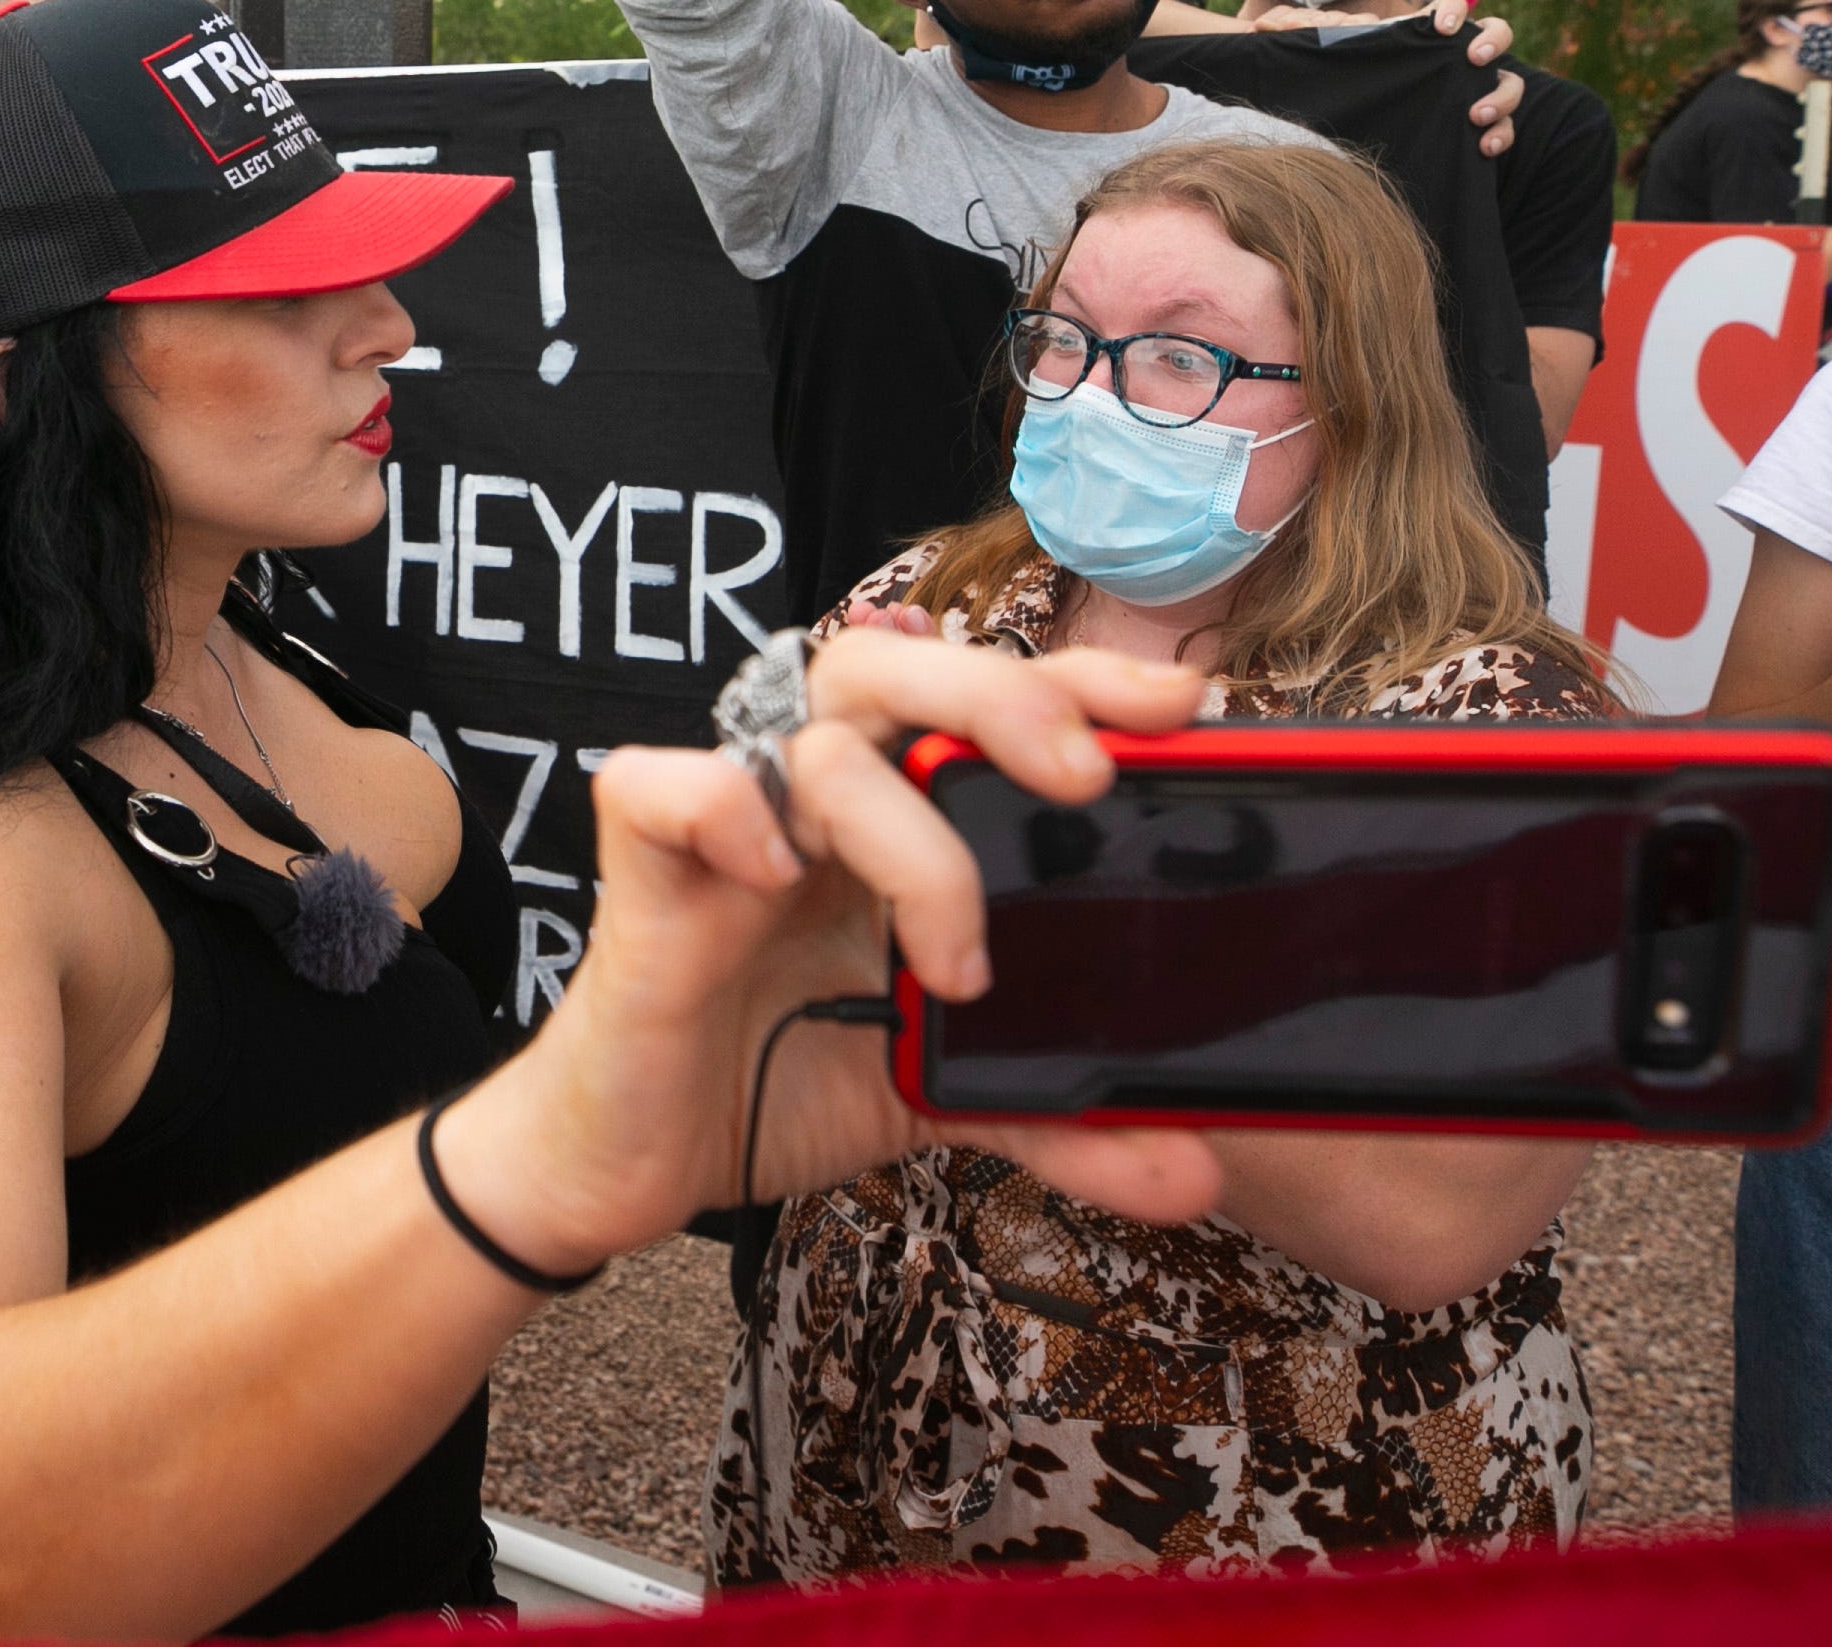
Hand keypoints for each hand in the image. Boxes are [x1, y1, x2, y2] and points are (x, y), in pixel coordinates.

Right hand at [437, 633, 1221, 1276]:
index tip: (1178, 710)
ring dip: (909, 843)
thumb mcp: (940, 1093)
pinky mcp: (644, 868)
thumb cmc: (776, 1079)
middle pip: (892, 663)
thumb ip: (1058, 1114)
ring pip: (817, 740)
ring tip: (953, 969)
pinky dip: (726, 814)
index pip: (977, 704)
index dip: (1074, 684)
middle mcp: (810, 798)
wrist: (637, 1162)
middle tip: (1082, 778)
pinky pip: (666, 787)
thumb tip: (1194, 1169)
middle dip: (999, 696)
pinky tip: (774, 881)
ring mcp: (728, 827)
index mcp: (887, 817)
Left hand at [1249, 0, 1523, 156]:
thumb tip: (1267, 27)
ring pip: (1508, 85)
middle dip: (1493, 42)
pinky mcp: (1467, 132)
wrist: (1335, 123)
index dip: (1457, 9)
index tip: (1440, 25)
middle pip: (1497, 36)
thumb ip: (1295, 36)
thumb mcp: (1314, 59)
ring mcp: (1464, 96)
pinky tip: (1481, 149)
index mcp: (1421, 37)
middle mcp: (1450, 63)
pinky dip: (1500, 136)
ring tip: (1474, 116)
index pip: (1452, 10)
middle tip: (1472, 59)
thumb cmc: (1330, 80)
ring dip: (1501, 97)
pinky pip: (1502, 131)